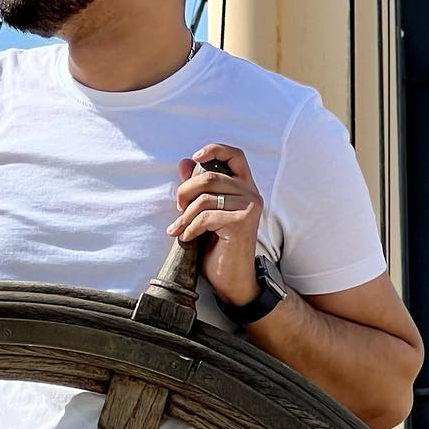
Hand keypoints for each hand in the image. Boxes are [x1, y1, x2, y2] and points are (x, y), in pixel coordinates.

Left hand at [166, 143, 263, 307]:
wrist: (232, 279)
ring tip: (179, 229)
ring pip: (205, 198)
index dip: (215, 149)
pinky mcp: (243, 222)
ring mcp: (250, 207)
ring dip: (185, 216)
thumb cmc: (218, 246)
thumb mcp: (204, 213)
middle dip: (185, 192)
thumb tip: (185, 162)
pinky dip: (191, 227)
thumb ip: (197, 188)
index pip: (235, 155)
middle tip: (177, 209)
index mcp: (244, 187)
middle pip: (209, 176)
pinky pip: (206, 217)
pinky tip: (187, 238)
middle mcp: (251, 193)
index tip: (195, 158)